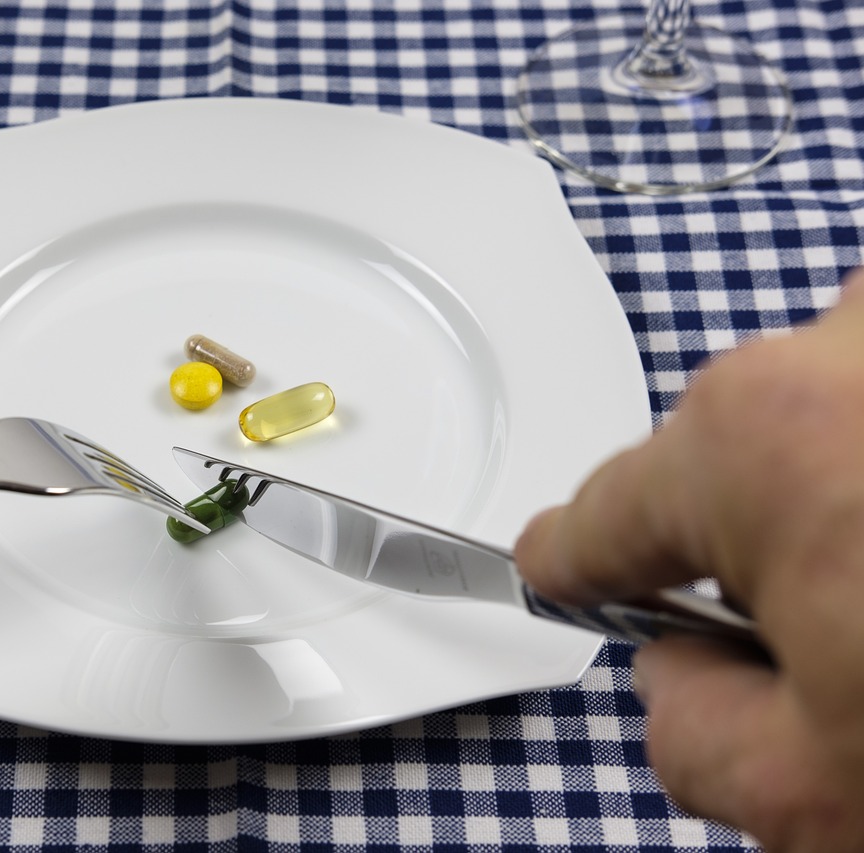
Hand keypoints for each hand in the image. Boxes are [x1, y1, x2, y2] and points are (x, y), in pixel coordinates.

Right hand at [514, 268, 863, 849]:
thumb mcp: (812, 794)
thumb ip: (690, 725)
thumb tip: (687, 674)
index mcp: (761, 442)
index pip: (603, 515)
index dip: (570, 563)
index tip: (552, 566)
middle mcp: (851, 343)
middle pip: (736, 453)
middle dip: (762, 541)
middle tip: (844, 643)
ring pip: (835, 402)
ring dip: (853, 483)